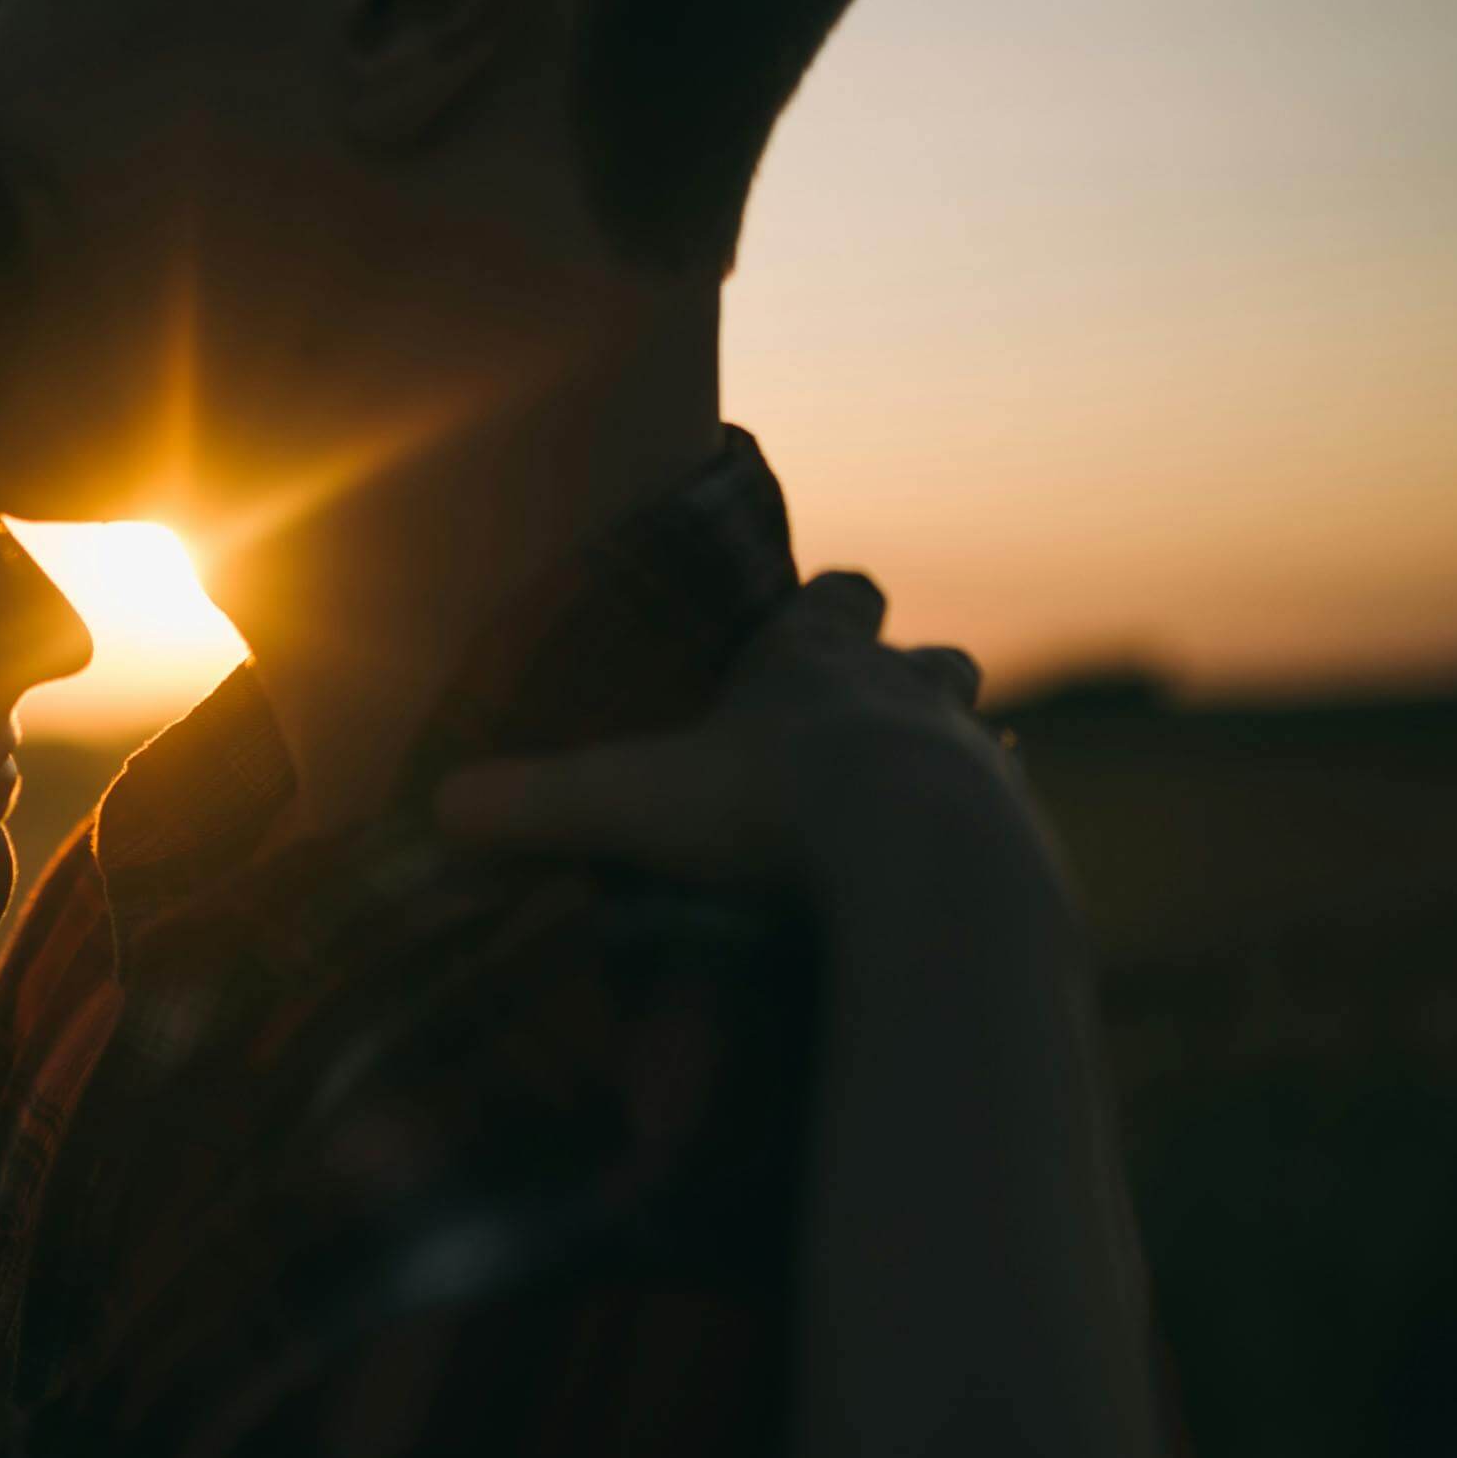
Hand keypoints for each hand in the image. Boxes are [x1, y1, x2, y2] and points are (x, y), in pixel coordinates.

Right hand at [430, 571, 1029, 898]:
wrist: (925, 864)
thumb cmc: (775, 812)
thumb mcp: (635, 804)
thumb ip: (539, 803)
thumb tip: (442, 807)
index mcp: (815, 661)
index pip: (837, 593)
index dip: (822, 604)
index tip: (803, 619)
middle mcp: (904, 688)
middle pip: (927, 653)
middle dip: (901, 675)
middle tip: (859, 722)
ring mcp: (971, 753)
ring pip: (977, 722)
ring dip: (950, 746)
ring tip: (915, 788)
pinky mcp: (1014, 824)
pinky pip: (1009, 807)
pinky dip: (987, 823)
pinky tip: (968, 857)